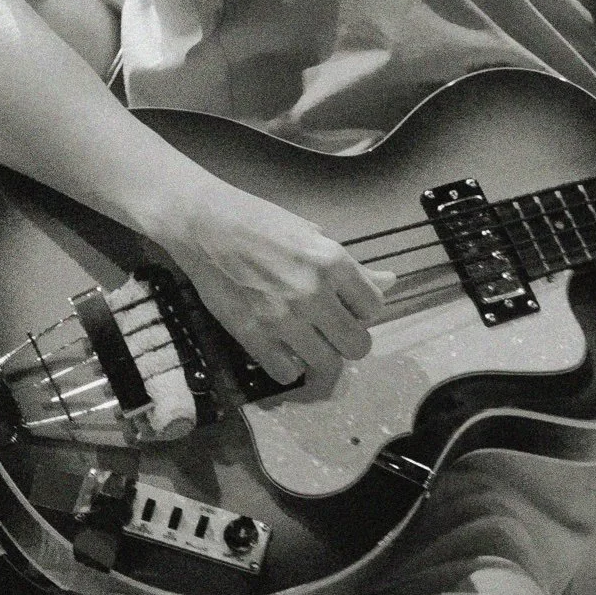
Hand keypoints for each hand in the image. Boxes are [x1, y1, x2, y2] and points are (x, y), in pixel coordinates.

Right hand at [163, 178, 392, 386]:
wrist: (205, 225)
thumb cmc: (260, 221)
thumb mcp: (312, 235)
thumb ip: (352, 267)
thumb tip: (389, 282)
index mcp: (332, 261)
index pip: (374, 306)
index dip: (363, 309)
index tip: (348, 306)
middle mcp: (314, 293)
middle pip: (357, 345)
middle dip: (349, 340)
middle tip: (333, 331)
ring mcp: (283, 319)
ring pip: (327, 366)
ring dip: (322, 358)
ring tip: (310, 344)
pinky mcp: (254, 336)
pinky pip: (287, 373)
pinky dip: (288, 368)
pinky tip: (282, 350)